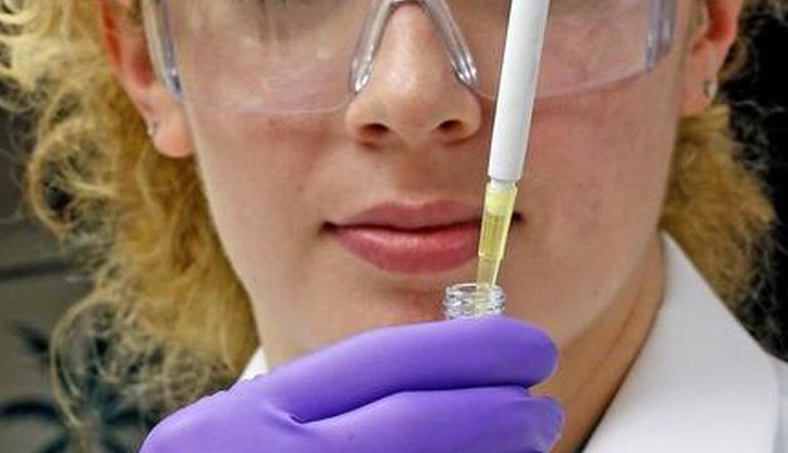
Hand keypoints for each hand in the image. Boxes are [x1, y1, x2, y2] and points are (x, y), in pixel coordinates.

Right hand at [140, 316, 562, 451]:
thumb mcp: (249, 436)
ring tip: (527, 443)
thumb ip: (326, 407)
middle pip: (413, 425)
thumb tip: (456, 383)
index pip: (384, 363)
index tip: (528, 346)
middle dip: (496, 411)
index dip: (471, 349)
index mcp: (244, 422)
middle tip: (543, 408)